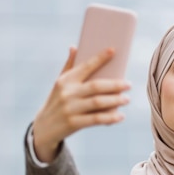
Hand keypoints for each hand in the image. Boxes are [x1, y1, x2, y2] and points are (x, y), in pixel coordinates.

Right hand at [32, 47, 130, 161]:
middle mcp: (67, 93)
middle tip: (129, 84)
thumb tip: (74, 47)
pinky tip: (120, 116)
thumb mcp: (59, 84)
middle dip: (114, 84)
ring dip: (115, 100)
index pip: (85, 66)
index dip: (99, 58)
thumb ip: (68, 66)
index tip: (113, 50)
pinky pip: (96, 119)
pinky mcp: (74, 123)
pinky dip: (110, 118)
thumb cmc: (57, 101)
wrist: (44, 127)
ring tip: (127, 99)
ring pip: (98, 102)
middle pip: (96, 86)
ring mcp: (70, 108)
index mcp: (65, 80)